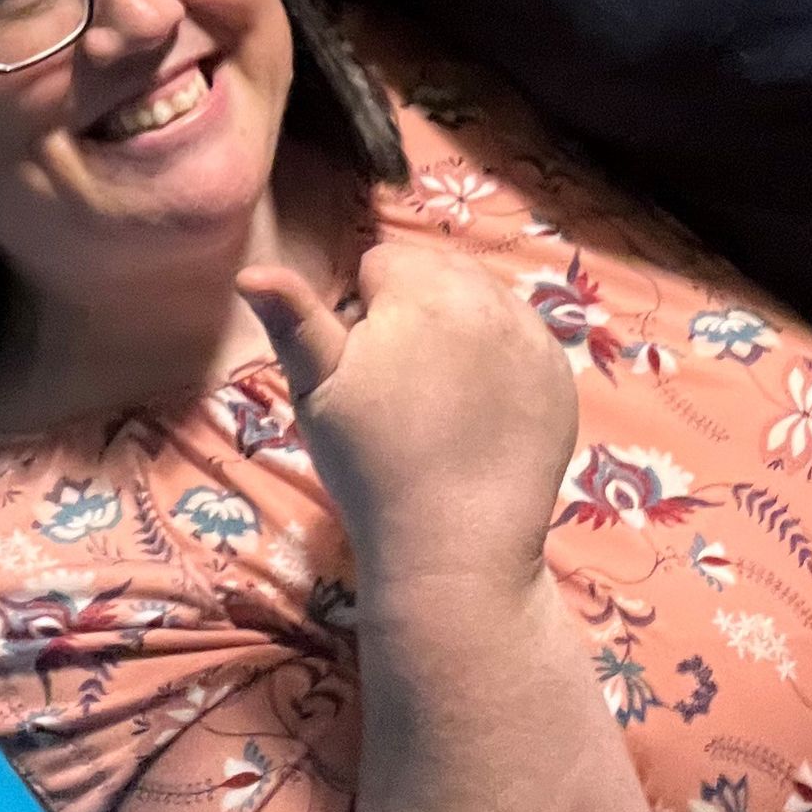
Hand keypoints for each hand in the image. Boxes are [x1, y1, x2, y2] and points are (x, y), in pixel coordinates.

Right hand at [235, 240, 576, 602]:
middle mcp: (487, 298)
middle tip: (398, 383)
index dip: (361, 311)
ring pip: (482, 298)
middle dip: (414, 308)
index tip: (362, 365)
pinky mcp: (560, 373)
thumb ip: (291, 321)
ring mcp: (532, 336)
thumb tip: (252, 272)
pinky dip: (501, 357)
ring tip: (439, 396)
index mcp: (422, 290)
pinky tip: (479, 408)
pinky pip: (522, 336)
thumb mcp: (315, 391)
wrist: (455, 548)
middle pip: (437, 270)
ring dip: (459, 326)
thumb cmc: (371, 465)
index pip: (381, 262)